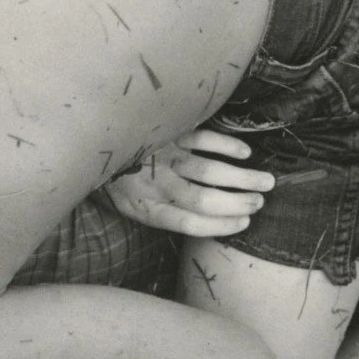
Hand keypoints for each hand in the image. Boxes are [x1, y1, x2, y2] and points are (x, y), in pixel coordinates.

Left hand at [103, 130, 273, 237]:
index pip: (188, 224)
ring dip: (242, 178)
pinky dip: (227, 146)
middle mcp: (156, 185)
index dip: (219, 226)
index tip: (245, 223)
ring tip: (266, 182)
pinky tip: (245, 154)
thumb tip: (205, 221)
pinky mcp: (168, 132)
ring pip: (210, 171)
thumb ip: (162, 212)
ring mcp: (164, 156)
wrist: (92, 139)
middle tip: (260, 202)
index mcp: (146, 208)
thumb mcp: (132, 203)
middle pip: (204, 199)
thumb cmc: (117, 179)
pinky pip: (203, 139)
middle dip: (237, 203)